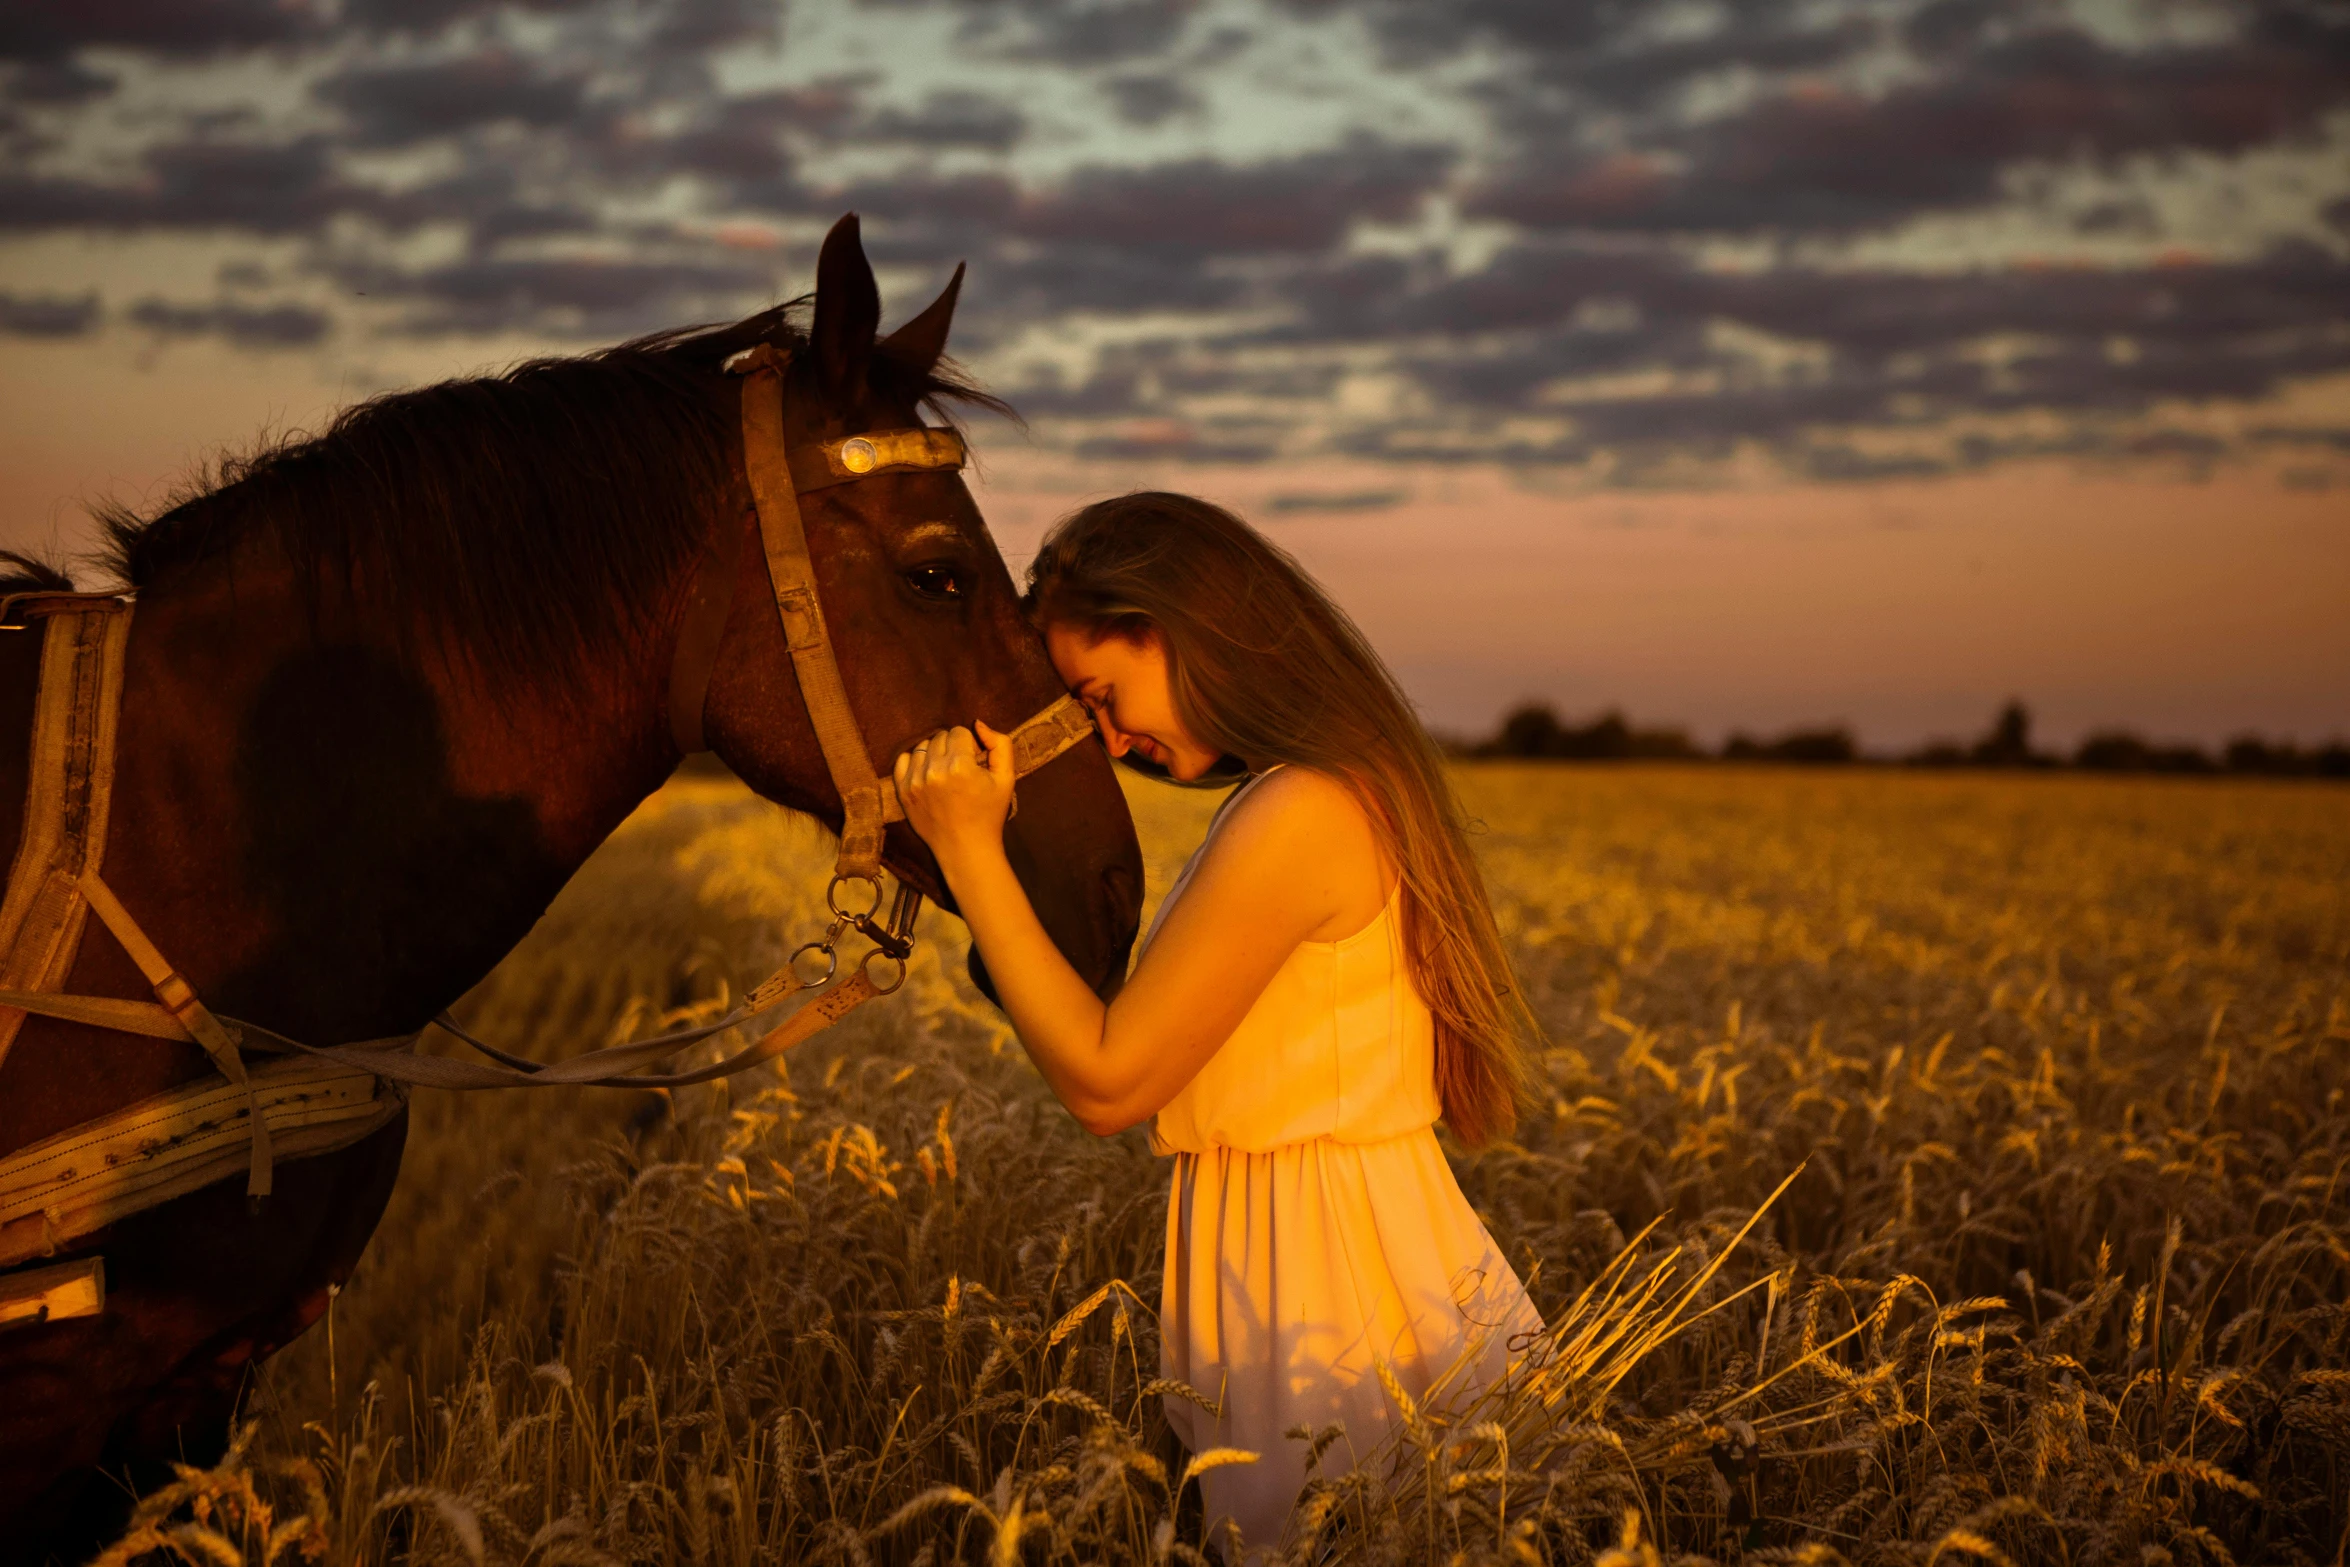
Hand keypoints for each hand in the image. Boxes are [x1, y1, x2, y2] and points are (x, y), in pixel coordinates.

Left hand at [896, 721, 1016, 871]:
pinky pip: (903, 760)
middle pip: (940, 737)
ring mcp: (915, 781)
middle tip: (961, 767)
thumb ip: (1000, 745)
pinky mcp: (903, 791)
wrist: (966, 849)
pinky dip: (915, 761)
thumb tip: (978, 724)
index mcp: (960, 766)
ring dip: (934, 753)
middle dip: (953, 747)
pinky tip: (928, 774)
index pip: (959, 732)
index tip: (975, 761)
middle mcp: (934, 770)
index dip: (970, 744)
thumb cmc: (989, 814)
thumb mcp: (1007, 778)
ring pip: (922, 746)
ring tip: (945, 772)